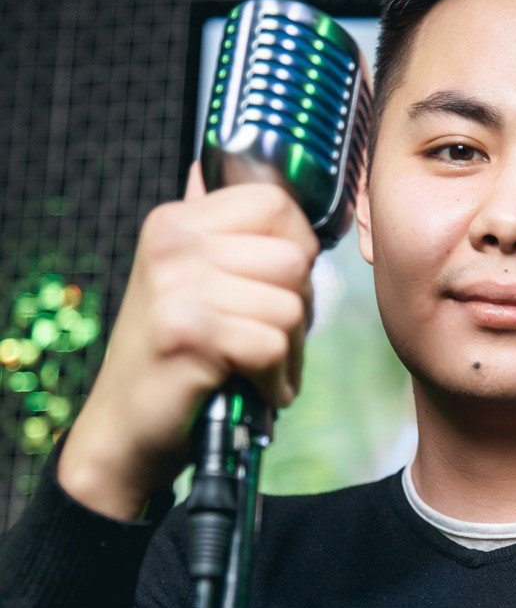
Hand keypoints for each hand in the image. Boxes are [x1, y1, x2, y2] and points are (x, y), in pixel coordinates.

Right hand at [57, 162, 317, 518]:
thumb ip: (220, 236)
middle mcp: (173, 245)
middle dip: (300, 307)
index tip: (283, 285)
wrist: (123, 429)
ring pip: (290, 306)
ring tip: (261, 368)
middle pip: (293, 258)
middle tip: (273, 339)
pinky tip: (256, 389)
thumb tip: (243, 178)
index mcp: (176, 222)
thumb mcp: (188, 283)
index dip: (298, 246)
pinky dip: (276, 380)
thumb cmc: (170, 360)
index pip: (275, 202)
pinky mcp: (188, 334)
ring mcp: (177, 287)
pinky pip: (273, 347)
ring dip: (290, 350)